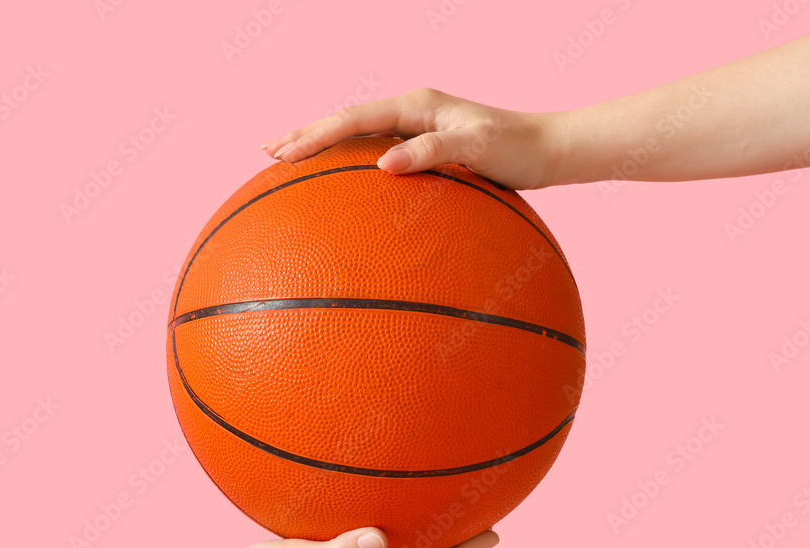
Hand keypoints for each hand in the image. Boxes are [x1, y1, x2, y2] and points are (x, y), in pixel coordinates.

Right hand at [260, 88, 561, 190]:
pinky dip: (346, 161)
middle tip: (265, 151)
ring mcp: (414, 129)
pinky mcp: (421, 147)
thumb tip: (382, 163)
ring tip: (285, 159)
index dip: (316, 135)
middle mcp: (410, 112)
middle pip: (344, 120)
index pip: (354, 118)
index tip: (283, 154)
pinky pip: (373, 151)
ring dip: (319, 144)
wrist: (545, 150)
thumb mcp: (477, 147)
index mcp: (416, 106)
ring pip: (355, 134)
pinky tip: (336, 180)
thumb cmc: (516, 149)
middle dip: (304, 134)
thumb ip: (432, 151)